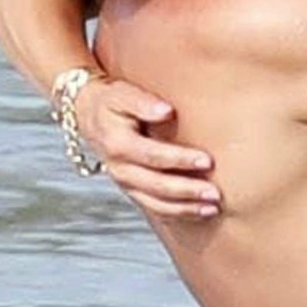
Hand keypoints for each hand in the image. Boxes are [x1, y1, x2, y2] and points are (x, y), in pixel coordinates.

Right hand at [72, 76, 220, 219]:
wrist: (91, 117)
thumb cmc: (113, 102)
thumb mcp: (123, 94)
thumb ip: (143, 102)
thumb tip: (166, 111)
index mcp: (118, 144)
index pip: (153, 155)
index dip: (180, 160)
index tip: (207, 161)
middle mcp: (120, 168)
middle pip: (156, 185)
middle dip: (187, 190)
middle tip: (215, 192)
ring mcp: (126, 183)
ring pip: (156, 203)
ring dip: (186, 208)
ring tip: (212, 208)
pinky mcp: (133, 190)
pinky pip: (155, 207)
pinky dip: (178, 212)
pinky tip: (201, 211)